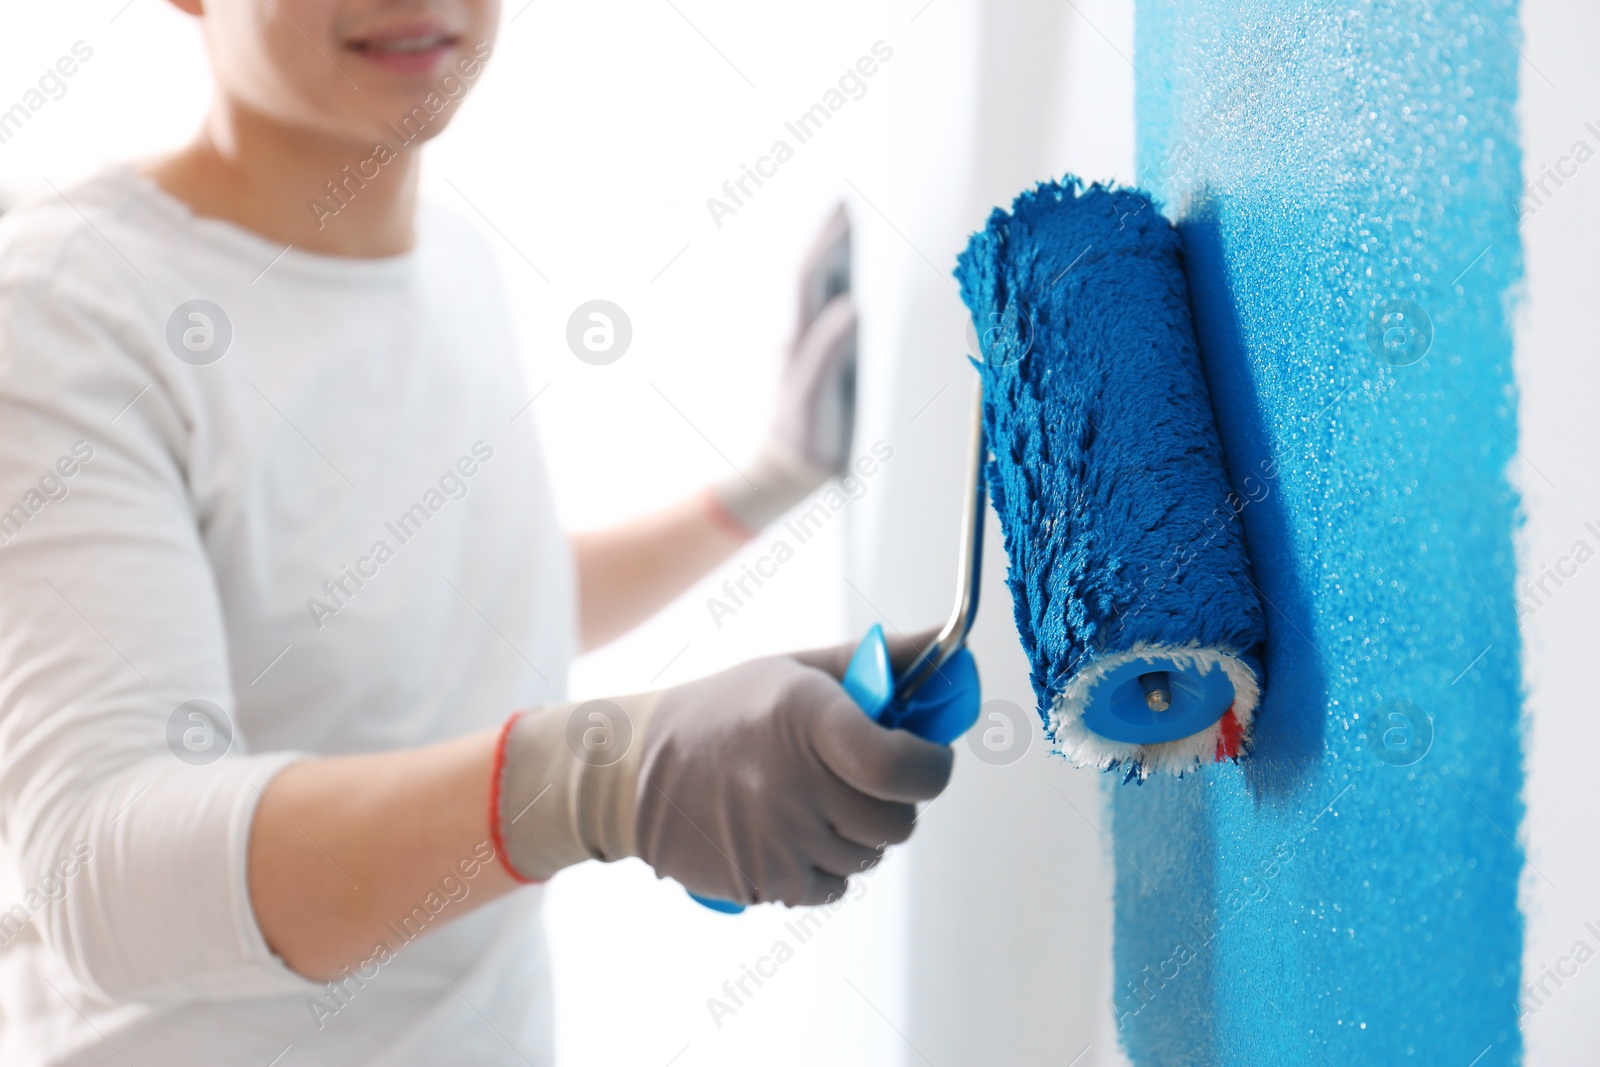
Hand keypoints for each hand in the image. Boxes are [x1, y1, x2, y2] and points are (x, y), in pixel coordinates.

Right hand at [634, 643, 951, 905]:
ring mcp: (777, 837)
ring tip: (818, 801)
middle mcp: (794, 780)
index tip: (928, 758)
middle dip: (896, 802)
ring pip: (868, 856)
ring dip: (858, 835)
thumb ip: (881, 661)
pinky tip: (794, 832)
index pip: (899, 765)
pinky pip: (834, 887)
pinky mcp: (762, 879)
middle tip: (867, 780)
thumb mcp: (799, 670)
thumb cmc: (729, 710)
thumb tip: (950, 643)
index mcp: (808, 716)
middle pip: (896, 820)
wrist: (636, 769)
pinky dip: (826, 867)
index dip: (930, 768)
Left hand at [710, 206, 857, 533]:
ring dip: (833, 260)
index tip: (847, 210)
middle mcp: (802, 337)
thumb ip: (828, 351)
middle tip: (849, 204)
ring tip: (853, 230)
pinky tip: (859, 284)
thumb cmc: (806, 437)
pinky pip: (831, 316)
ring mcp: (810, 350)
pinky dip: (842, 290)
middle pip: (813, 276)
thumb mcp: (816, 395)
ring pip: (820, 294)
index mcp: (802, 339)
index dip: (827, 242)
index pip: (812, 278)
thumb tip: (851, 306)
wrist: (791, 472)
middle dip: (829, 239)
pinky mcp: (823, 364)